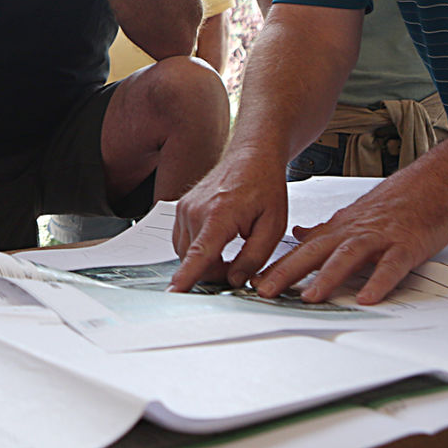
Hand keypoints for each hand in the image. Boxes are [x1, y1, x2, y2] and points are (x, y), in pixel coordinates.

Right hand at [168, 154, 289, 291]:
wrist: (251, 157)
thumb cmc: (264, 186)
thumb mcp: (273, 226)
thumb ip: (254, 257)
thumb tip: (236, 280)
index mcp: (220, 214)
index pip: (200, 253)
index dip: (187, 275)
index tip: (174, 291)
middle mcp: (196, 210)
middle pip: (194, 259)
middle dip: (215, 272)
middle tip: (239, 266)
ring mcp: (184, 208)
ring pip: (186, 252)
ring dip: (205, 261)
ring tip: (230, 252)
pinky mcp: (181, 208)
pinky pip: (182, 241)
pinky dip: (197, 249)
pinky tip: (217, 243)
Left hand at [254, 170, 447, 303]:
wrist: (433, 183)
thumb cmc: (395, 203)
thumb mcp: (352, 215)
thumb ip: (324, 230)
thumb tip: (298, 236)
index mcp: (339, 229)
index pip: (302, 251)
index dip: (277, 267)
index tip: (253, 283)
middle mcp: (354, 232)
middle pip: (315, 253)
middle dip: (287, 273)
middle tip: (264, 291)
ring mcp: (379, 238)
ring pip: (348, 257)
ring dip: (327, 277)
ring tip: (309, 297)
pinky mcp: (406, 245)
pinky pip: (391, 266)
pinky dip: (378, 281)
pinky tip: (367, 298)